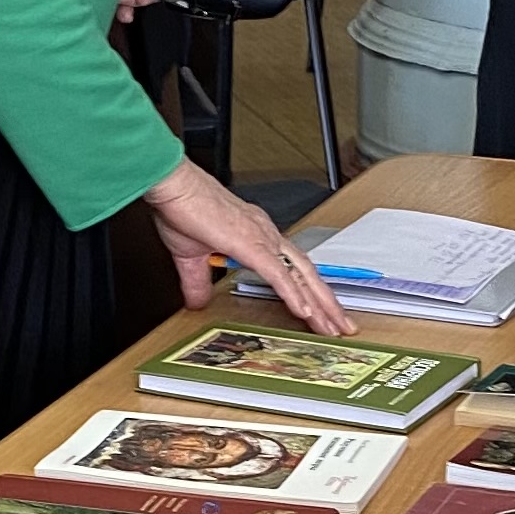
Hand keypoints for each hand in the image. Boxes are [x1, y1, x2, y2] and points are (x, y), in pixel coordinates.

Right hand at [143, 157, 357, 335]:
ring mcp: (262, 238)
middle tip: (341, 325)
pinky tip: (305, 312)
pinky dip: (293, 294)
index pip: (291, 267)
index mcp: (256, 233)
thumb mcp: (192, 256)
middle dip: (326, 302)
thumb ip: (199, 282)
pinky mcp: (251, 244)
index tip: (318, 310)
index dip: (308, 290)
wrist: (174, 187)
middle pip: (306, 273)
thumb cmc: (182, 208)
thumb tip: (198, 302)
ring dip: (319, 303)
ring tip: (332, 326)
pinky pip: (279, 274)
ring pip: (300, 275)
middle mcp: (265, 233)